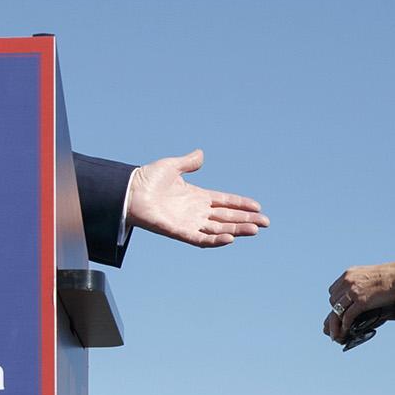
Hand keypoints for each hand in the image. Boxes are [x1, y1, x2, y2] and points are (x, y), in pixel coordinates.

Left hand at [126, 149, 269, 247]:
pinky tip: (230, 237)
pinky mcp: (179, 232)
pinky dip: (215, 240)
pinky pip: (200, 239)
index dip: (241, 204)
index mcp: (197, 197)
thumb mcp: (172, 166)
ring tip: (255, 229)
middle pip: (226, 218)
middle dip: (246, 220)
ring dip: (237, 230)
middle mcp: (195, 212)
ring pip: (218, 230)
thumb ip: (188, 162)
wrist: (128, 191)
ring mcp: (188, 223)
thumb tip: (201, 154)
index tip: (258, 206)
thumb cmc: (146, 179)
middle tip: (266, 223)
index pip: (225, 202)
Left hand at [324, 263, 394, 342]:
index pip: (333, 290)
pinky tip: (346, 330)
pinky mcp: (361, 301)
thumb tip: (358, 290)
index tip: (339, 308)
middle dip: (335, 312)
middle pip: (333, 301)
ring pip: (337, 310)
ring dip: (336, 324)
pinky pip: (348, 316)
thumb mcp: (369, 275)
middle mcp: (348, 281)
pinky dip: (345, 325)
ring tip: (337, 333)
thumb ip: (360, 282)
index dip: (336, 301)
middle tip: (338, 322)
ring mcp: (353, 291)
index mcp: (349, 274)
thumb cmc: (389, 277)